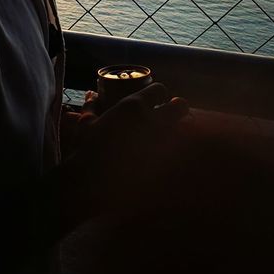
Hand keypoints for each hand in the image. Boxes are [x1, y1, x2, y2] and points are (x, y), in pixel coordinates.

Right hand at [61, 81, 188, 219]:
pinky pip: (184, 153)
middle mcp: (151, 119)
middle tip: (174, 119)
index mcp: (133, 106)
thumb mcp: (86, 124)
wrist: (90, 182)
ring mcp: (162, 142)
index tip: (160, 102)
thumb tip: (91, 94)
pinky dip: (182, 153)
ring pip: (188, 129)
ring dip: (185, 132)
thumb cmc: (85, 151)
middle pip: (181, 106)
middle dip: (180, 111)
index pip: (160, 91)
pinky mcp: (168, 163)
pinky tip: (175, 158)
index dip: (161, 96)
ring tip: (178, 138)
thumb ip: (90, 106)